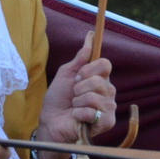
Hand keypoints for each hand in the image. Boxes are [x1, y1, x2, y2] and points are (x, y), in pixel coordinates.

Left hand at [39, 31, 115, 145]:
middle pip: (99, 80)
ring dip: (77, 102)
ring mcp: (109, 108)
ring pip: (94, 96)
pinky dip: (79, 114)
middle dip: (79, 87)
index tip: (77, 76)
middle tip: (73, 96)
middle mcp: (108, 92)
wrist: (50, 123)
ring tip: (74, 108)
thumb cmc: (58, 100)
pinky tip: (77, 118)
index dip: (89, 69)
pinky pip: (92, 112)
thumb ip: (80, 57)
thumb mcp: (66, 74)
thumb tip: (90, 36)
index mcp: (100, 79)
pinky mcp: (107, 122)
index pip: (105, 64)